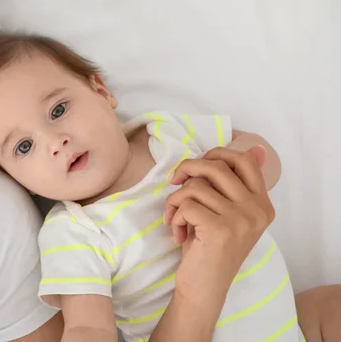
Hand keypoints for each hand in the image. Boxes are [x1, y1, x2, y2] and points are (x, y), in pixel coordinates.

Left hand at [163, 146, 274, 302]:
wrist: (204, 288)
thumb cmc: (209, 248)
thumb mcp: (227, 213)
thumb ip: (235, 185)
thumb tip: (257, 148)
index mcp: (262, 204)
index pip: (245, 160)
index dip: (216, 154)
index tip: (196, 167)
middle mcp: (257, 210)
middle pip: (216, 167)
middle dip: (187, 169)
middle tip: (174, 181)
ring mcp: (241, 220)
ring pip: (195, 187)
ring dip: (176, 200)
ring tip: (176, 219)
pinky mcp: (220, 230)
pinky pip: (186, 205)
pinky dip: (174, 216)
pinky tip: (179, 233)